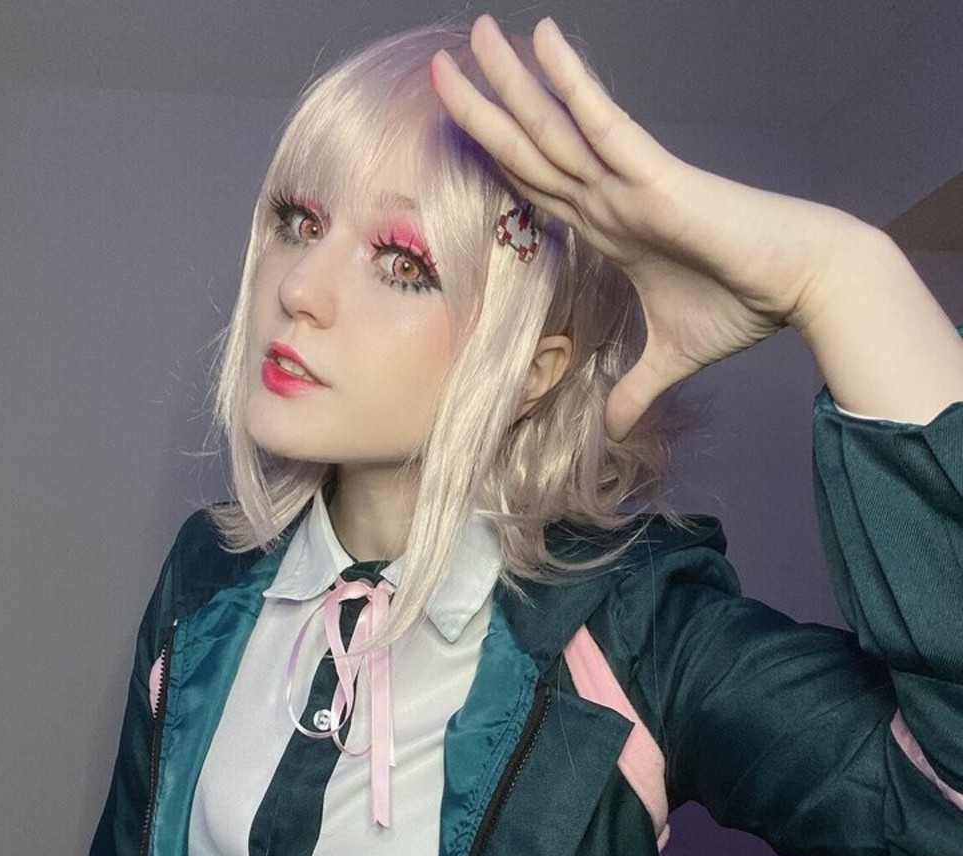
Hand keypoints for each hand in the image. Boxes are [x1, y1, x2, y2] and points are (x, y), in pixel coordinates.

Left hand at [432, 15, 864, 438]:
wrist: (801, 285)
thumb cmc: (745, 304)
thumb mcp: (672, 358)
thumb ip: (636, 388)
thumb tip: (616, 430)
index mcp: (608, 226)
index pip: (536, 187)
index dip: (495, 159)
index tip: (457, 131)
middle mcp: (610, 194)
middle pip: (530, 148)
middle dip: (483, 109)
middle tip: (440, 66)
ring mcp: (629, 180)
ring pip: (554, 127)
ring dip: (511, 82)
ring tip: (474, 34)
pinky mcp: (656, 176)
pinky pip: (603, 121)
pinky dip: (572, 83)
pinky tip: (541, 39)